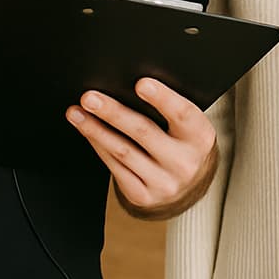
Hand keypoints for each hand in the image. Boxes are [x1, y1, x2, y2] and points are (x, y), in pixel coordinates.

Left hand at [66, 78, 217, 219]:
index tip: (140, 83)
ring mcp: (163, 183)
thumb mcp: (188, 126)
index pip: (183, 114)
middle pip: (144, 132)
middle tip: (90, 97)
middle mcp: (184, 162)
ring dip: (95, 129)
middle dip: (113, 112)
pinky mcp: (142, 195)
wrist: (187, 185)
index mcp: (200, 137)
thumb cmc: (183, 142)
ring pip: (123, 151)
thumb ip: (169, 108)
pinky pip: (115, 167)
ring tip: (77, 113)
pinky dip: (98, 146)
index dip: (162, 98)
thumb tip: (131, 85)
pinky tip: (88, 131)